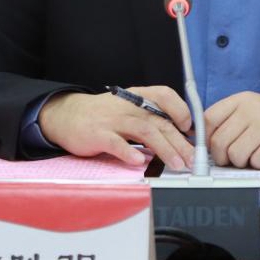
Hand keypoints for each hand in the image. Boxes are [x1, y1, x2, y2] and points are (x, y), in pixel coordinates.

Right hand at [38, 86, 193, 170]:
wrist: (68, 115)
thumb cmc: (104, 114)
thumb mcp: (129, 108)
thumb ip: (150, 118)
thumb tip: (177, 136)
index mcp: (138, 97)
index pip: (165, 95)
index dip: (181, 110)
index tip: (190, 129)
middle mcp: (128, 106)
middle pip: (160, 121)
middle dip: (179, 142)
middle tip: (192, 159)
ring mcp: (113, 119)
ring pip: (145, 131)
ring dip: (163, 149)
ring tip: (176, 164)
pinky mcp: (99, 134)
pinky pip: (116, 143)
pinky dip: (129, 153)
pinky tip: (139, 162)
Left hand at [204, 92, 259, 168]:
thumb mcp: (248, 112)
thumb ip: (226, 122)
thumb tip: (198, 143)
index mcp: (240, 100)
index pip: (208, 120)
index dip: (205, 140)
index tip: (212, 149)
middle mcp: (252, 108)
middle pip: (219, 142)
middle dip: (224, 157)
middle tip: (236, 157)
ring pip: (236, 155)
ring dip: (243, 162)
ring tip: (254, 154)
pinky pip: (256, 162)